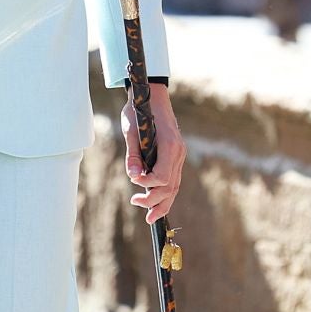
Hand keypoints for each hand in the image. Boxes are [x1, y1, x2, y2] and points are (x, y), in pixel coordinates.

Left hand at [121, 84, 186, 223]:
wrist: (152, 95)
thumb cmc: (140, 110)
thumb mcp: (131, 129)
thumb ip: (133, 153)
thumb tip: (133, 175)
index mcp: (169, 145)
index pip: (162, 177)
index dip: (148, 185)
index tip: (134, 182)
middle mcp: (178, 152)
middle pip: (170, 186)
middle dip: (154, 201)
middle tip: (136, 203)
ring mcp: (179, 154)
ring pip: (174, 186)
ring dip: (162, 203)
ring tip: (149, 216)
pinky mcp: (176, 155)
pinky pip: (174, 179)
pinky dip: (166, 193)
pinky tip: (156, 203)